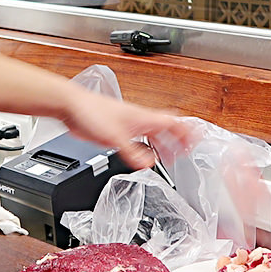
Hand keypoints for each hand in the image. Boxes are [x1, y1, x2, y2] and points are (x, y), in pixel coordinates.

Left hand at [58, 88, 190, 169]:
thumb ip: (132, 153)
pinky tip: (142, 156)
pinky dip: (146, 147)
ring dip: (163, 144)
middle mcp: (140, 120)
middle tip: (187, 151)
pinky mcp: (118, 130)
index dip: (188, 132)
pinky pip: (139, 139)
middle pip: (167, 128)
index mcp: (145, 118)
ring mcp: (129, 124)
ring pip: (154, 133)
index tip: (197, 140)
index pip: (174, 122)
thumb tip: (149, 164)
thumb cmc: (92, 113)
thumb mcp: (115, 138)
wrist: (73, 106)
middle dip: (179, 140)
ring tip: (169, 158)